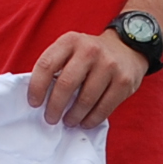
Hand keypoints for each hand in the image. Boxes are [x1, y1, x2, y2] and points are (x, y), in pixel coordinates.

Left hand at [24, 29, 146, 129]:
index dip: (36, 87)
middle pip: (66, 84)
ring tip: (68, 121)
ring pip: (85, 99)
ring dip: (73, 116)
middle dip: (55, 106)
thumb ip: (56, 66)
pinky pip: (104, 107)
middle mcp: (90, 50)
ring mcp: (109, 65)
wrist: (127, 46)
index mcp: (70, 41)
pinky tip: (85, 122)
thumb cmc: (91, 54)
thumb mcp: (71, 49)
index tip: (34, 103)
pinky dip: (91, 119)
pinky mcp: (124, 81)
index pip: (46, 65)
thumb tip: (40, 97)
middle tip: (50, 118)